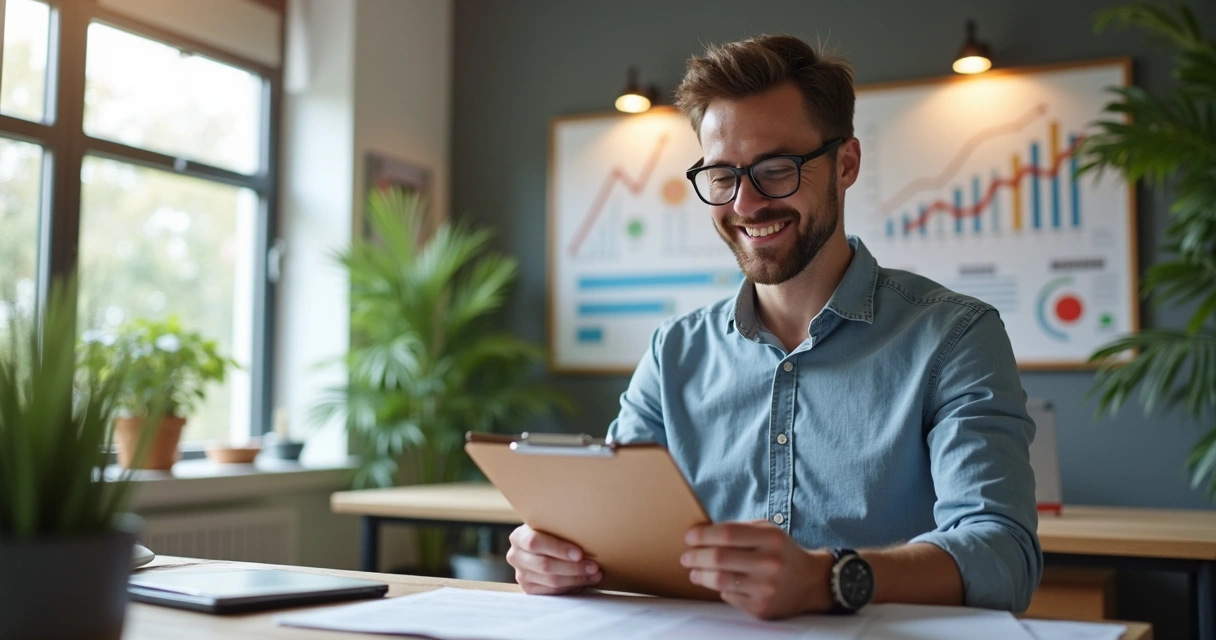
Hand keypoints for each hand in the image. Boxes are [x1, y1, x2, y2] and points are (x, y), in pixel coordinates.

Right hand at [506, 525, 601, 594]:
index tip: (579, 553)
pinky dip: (571, 587)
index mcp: (518, 537)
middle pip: (544, 565)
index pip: (535, 542)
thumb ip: (561, 528)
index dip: (558, 548)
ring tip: (595, 574)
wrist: (545, 548)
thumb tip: (587, 531)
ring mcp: (521, 575)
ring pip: (551, 580)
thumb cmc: (553, 534)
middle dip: (573, 567)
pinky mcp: (529, 590)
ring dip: (576, 578)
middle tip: (593, 566)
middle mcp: (515, 556)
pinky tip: (586, 581)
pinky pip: (552, 592)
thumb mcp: (551, 527)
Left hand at [682, 520, 833, 618]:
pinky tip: (715, 583)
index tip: (689, 537)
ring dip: (700, 575)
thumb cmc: (781, 552)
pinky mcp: (761, 608)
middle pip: (719, 558)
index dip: (703, 535)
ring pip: (719, 580)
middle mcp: (770, 563)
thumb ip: (738, 530)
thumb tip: (702, 533)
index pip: (728, 534)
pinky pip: (729, 596)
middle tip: (686, 557)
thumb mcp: (767, 531)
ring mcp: (766, 588)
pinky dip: (719, 588)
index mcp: (771, 539)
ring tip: (694, 572)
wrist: (810, 582)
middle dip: (696, 556)